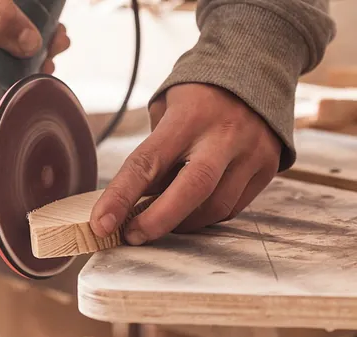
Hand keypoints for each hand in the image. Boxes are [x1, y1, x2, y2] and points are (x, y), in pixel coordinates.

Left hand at [90, 83, 282, 244]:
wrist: (259, 68)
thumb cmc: (198, 96)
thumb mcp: (166, 108)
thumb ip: (155, 152)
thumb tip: (137, 201)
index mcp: (188, 117)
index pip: (147, 162)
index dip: (121, 197)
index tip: (101, 224)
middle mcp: (223, 135)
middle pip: (191, 190)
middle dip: (157, 221)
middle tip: (131, 237)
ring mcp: (251, 152)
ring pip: (214, 207)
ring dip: (181, 223)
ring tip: (160, 221)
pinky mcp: (268, 167)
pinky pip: (232, 208)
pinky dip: (205, 216)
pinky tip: (191, 211)